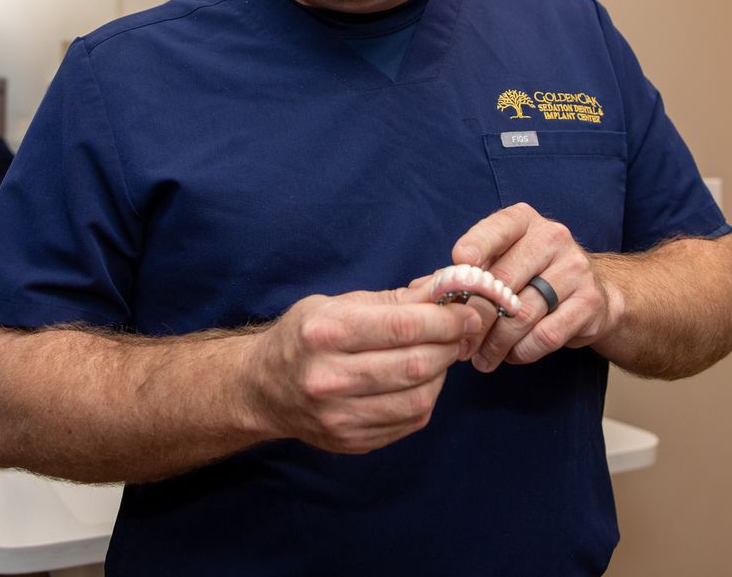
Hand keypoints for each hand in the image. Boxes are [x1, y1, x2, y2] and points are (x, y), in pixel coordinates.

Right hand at [249, 285, 483, 453]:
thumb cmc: (305, 336)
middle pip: (414, 364)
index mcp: (324, 332)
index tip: (468, 312)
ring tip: (440, 355)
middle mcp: (329, 377)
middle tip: (462, 332)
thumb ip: (394, 300)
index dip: (445, 320)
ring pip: (418, 398)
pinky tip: (420, 380)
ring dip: (441, 374)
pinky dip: (425, 398)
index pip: (402, 326)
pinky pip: (409, 422)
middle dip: (449, 345)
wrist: (263, 389)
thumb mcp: (338, 304)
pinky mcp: (352, 441)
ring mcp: (339, 416)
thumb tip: (446, 291)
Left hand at [451, 203, 623, 371]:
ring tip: (483, 358)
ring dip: (496, 343)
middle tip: (461, 344)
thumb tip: (430, 292)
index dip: (474, 248)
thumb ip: (472, 271)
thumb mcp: (503, 259)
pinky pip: (546, 335)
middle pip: (503, 281)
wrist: (589, 291)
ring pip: (522, 314)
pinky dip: (523, 351)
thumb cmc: (530, 274)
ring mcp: (575, 268)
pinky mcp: (589, 301)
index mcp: (523, 220)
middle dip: (476, 318)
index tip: (456, 269)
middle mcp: (551, 237)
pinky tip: (512, 355)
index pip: (496, 229)